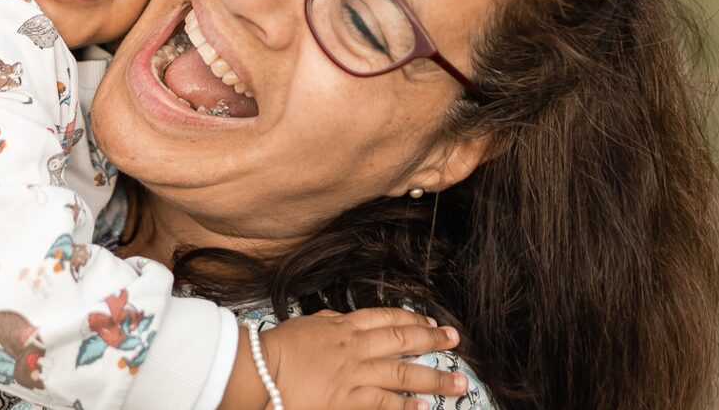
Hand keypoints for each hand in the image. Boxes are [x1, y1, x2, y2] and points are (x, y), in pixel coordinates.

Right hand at [219, 308, 467, 409]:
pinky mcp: (349, 400)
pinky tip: (423, 407)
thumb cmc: (276, 347)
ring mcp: (355, 374)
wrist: (259, 370)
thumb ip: (330, 322)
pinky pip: (385, 403)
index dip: (413, 319)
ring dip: (434, 378)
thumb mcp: (306, 324)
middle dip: (433, 339)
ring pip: (403, 373)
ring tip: (459, 383)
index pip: (386, 318)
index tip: (432, 321)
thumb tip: (342, 319)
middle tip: (456, 340)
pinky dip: (406, 405)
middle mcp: (355, 348)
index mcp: (343, 326)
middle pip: (403, 340)